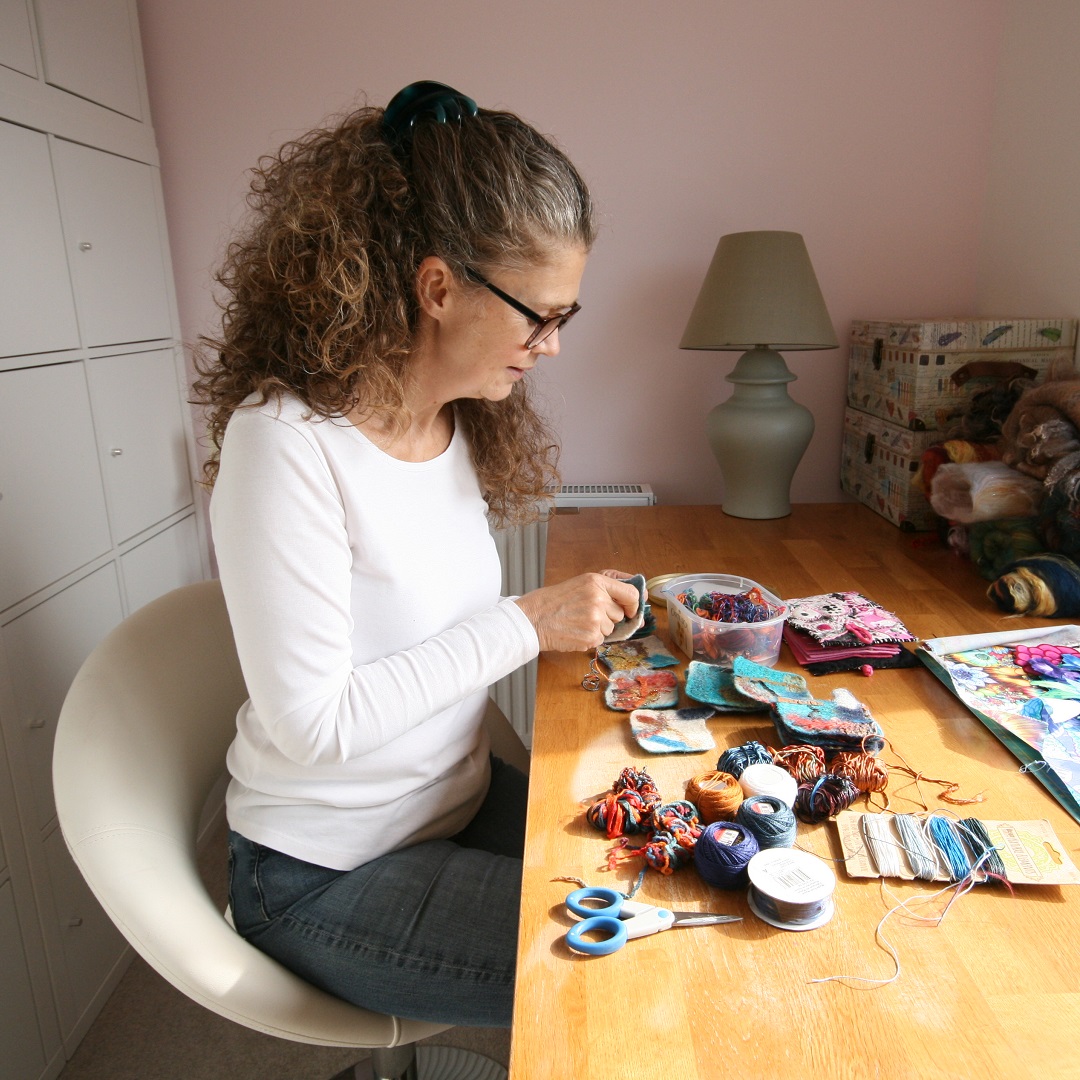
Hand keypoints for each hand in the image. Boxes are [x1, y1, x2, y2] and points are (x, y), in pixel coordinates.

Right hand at [515, 571, 642, 651]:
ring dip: (598, 628)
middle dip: (608, 616)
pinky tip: (575, 631)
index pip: (631, 593)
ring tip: (577, 621)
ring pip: (611, 628)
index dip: (634, 604)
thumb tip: (639, 596)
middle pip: (620, 614)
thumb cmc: (554, 601)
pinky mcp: (591, 637)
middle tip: (586, 613)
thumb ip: (608, 587)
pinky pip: (601, 639)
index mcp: (596, 582)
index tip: (630, 610)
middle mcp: (598, 599)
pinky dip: (590, 638)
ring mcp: (595, 619)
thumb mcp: (581, 583)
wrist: (533, 618)